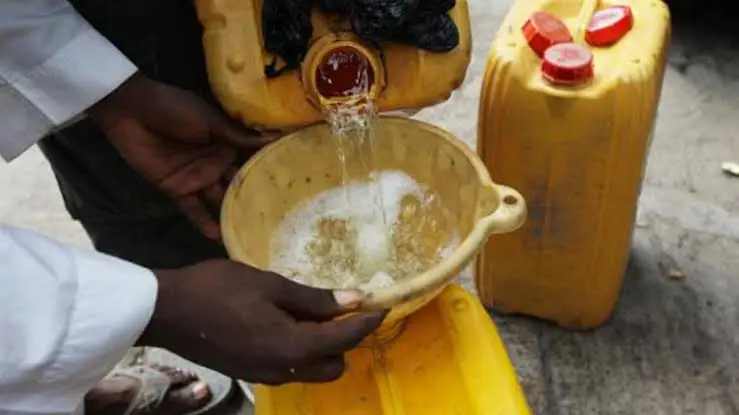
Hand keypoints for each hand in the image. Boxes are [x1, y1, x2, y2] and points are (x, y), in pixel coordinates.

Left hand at [88, 72, 275, 238]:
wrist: (131, 111)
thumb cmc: (174, 108)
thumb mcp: (210, 120)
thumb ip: (238, 137)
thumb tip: (274, 139)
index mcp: (228, 144)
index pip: (251, 163)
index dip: (268, 176)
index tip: (290, 192)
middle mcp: (217, 163)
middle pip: (238, 186)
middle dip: (253, 202)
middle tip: (276, 223)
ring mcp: (197, 178)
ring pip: (218, 201)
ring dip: (232, 217)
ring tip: (251, 235)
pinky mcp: (177, 189)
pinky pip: (193, 209)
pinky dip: (204, 222)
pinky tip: (219, 237)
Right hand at [140, 259, 385, 384]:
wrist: (167, 311)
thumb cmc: (218, 289)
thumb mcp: (270, 285)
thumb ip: (313, 299)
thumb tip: (354, 301)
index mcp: (290, 345)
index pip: (344, 340)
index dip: (367, 323)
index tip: (382, 306)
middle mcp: (283, 369)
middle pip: (334, 365)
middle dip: (345, 341)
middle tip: (340, 309)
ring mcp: (266, 375)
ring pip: (312, 371)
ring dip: (323, 348)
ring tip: (314, 314)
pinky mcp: (252, 373)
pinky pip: (290, 368)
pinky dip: (301, 351)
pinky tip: (290, 324)